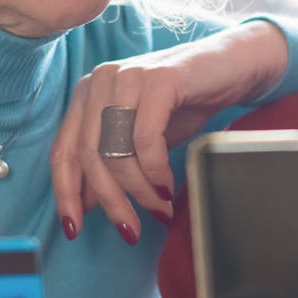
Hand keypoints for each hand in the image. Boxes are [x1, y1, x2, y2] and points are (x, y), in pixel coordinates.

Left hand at [50, 20, 288, 241]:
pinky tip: (167, 186)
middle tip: (131, 229)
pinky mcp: (158, 79)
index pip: (63, 151)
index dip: (66, 194)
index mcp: (88, 94)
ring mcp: (128, 77)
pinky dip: (156, 171)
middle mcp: (101, 81)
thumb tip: (85, 207)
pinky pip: (146, 139)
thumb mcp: (140, 140)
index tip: (74, 229)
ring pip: (117, 151)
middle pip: (90, 156)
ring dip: (139, 190)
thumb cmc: (185, 104)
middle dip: (111, 201)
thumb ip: (111, 166)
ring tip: (159, 207)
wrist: (233, 67)